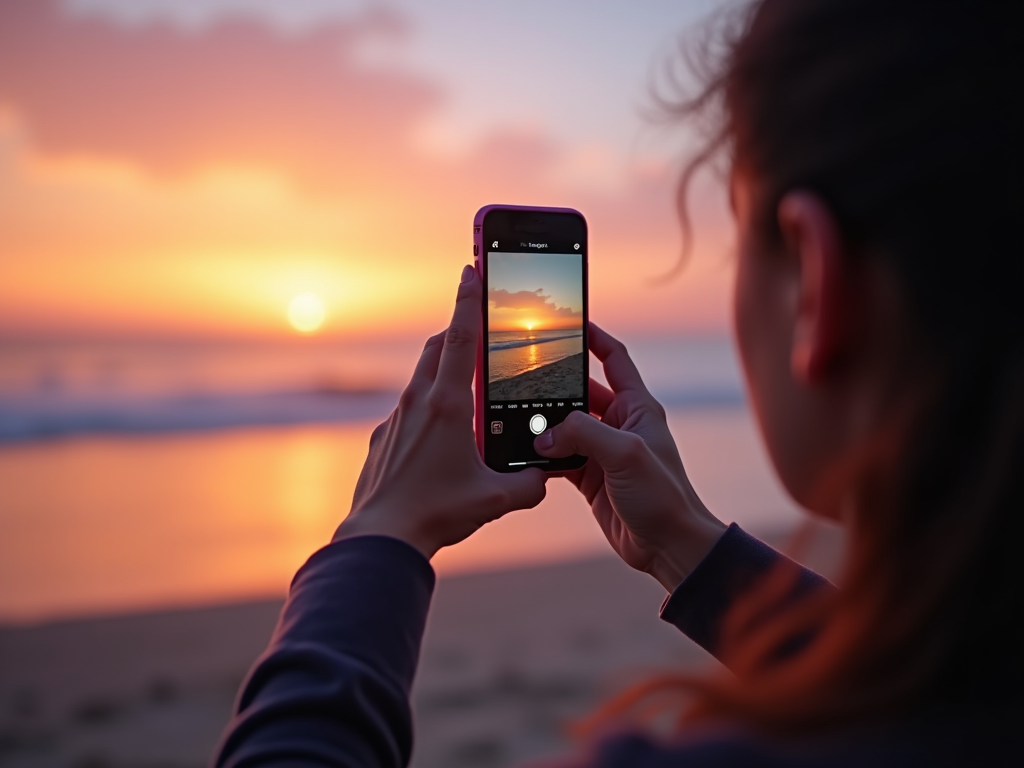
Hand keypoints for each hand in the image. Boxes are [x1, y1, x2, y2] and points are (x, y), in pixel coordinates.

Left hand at [334, 265, 547, 559]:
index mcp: (448, 404)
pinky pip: (408, 410)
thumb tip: (546, 477)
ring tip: (462, 383)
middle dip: (456, 330)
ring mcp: (396, 419)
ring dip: (441, 369)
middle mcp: (418, 402)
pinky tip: (438, 438)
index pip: (460, 337)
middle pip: (437, 348)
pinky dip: (426, 408)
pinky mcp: (383, 439)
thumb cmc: (435, 512)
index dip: (468, 300)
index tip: (470, 269)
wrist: (380, 536)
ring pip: (420, 377)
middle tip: (473, 323)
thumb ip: (529, 484)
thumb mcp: (494, 499)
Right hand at [534, 324, 726, 590]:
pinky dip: (542, 455)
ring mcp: (604, 451)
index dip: (593, 337)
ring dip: (544, 424)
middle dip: (555, 385)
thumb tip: (545, 434)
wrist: (668, 546)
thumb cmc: (663, 496)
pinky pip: (560, 456)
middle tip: (524, 374)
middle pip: (580, 392)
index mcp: (637, 408)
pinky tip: (524, 453)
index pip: (614, 358)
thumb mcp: (625, 454)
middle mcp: (620, 424)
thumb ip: (584, 434)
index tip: (569, 322)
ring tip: (516, 416)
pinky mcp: (591, 476)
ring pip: (566, 426)